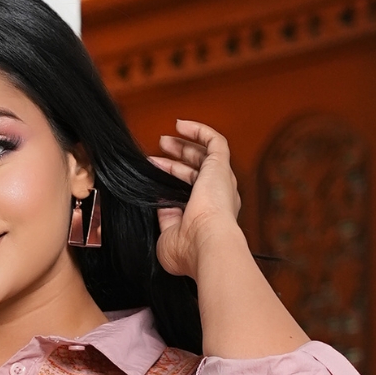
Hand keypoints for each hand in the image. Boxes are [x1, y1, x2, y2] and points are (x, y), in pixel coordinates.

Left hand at [149, 122, 243, 277]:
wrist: (206, 244)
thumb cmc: (189, 250)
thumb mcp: (167, 237)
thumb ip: (164, 219)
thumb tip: (159, 202)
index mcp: (208, 217)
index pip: (190, 192)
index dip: (171, 181)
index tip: (154, 176)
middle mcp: (218, 198)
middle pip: (197, 171)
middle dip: (177, 159)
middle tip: (160, 151)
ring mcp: (220, 181)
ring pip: (205, 155)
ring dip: (184, 145)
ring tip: (163, 140)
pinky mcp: (220, 167)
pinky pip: (214, 141)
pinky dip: (198, 130)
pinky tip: (181, 124)